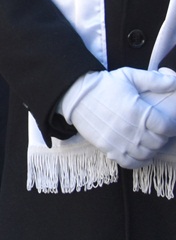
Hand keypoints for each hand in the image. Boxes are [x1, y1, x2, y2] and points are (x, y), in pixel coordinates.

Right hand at [59, 66, 175, 166]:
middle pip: (158, 142)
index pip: (166, 128)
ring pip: (146, 154)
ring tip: (147, 140)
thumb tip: (174, 82)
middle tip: (156, 130)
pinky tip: (138, 152)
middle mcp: (130, 129)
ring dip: (150, 148)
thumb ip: (155, 80)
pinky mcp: (108, 148)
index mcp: (138, 112)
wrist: (74, 94)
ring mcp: (119, 141)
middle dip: (161, 137)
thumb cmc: (103, 85)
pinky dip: (138, 161)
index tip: (166, 122)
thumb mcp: (129, 76)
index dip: (170, 126)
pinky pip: (130, 163)